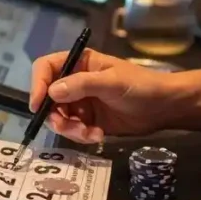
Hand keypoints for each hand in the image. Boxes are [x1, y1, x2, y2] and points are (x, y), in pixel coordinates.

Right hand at [29, 49, 178, 143]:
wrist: (163, 107)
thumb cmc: (140, 86)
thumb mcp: (112, 82)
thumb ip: (82, 85)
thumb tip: (52, 91)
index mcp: (79, 63)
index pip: (46, 68)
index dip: (37, 84)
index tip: (38, 105)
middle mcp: (76, 82)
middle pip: (48, 98)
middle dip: (56, 115)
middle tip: (69, 127)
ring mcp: (81, 102)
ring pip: (60, 117)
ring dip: (70, 129)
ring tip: (90, 133)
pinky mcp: (89, 121)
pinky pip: (73, 130)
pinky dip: (82, 135)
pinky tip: (98, 136)